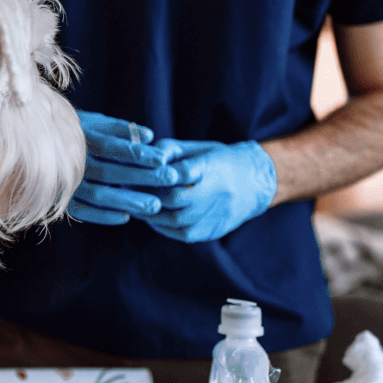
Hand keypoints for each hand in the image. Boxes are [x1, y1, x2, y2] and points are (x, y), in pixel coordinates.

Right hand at [67, 109, 177, 224]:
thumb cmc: (73, 131)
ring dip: (127, 201)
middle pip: (109, 173)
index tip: (163, 158)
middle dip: (142, 177)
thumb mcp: (93, 122)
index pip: (112, 147)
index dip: (138, 154)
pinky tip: (126, 216)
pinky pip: (83, 212)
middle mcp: (71, 161)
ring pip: (98, 195)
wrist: (33, 145)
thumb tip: (149, 136)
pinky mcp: (59, 200)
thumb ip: (120, 129)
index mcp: (80, 138)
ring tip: (154, 206)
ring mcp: (64, 183)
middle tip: (170, 180)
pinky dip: (104, 216)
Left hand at [144, 139, 276, 242]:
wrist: (256, 184)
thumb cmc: (219, 161)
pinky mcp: (213, 230)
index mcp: (212, 166)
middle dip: (147, 195)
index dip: (155, 172)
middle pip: (174, 198)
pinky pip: (181, 233)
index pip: (180, 171)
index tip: (133, 170)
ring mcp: (215, 214)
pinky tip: (151, 219)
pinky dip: (162, 227)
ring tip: (134, 205)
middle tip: (126, 191)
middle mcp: (216, 192)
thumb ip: (171, 149)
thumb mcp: (199, 149)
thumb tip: (142, 153)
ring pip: (175, 219)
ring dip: (150, 213)